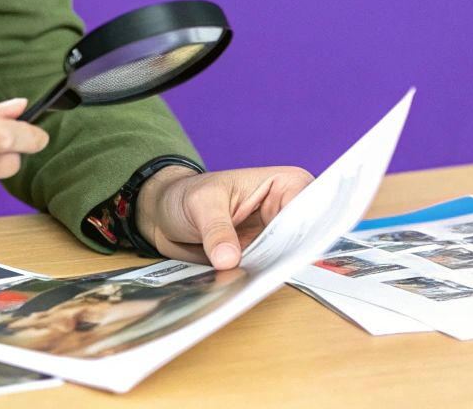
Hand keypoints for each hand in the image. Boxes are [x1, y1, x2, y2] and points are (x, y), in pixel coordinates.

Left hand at [134, 165, 314, 268]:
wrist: (164, 215)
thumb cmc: (185, 195)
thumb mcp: (200, 205)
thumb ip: (217, 230)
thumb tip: (230, 259)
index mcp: (282, 184)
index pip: (308, 207)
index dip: (305, 229)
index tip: (295, 248)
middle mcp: (284, 212)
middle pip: (301, 239)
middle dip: (288, 256)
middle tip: (275, 272)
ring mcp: (272, 238)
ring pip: (284, 260)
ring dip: (272, 273)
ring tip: (256, 283)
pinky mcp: (258, 259)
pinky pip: (264, 274)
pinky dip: (256, 282)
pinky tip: (245, 288)